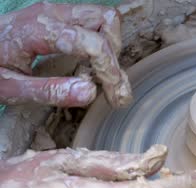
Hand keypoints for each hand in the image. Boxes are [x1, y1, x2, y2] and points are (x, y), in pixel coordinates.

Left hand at [0, 2, 130, 106]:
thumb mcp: (11, 89)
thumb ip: (49, 91)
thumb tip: (90, 93)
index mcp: (39, 29)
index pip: (92, 42)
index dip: (109, 70)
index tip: (114, 96)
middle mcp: (52, 13)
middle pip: (106, 21)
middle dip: (114, 57)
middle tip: (111, 89)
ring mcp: (57, 12)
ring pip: (105, 19)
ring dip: (112, 48)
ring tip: (102, 78)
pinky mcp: (61, 17)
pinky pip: (94, 23)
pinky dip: (103, 44)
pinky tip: (91, 68)